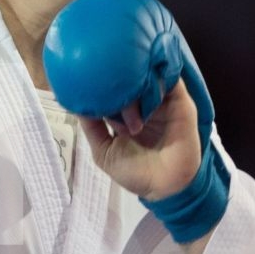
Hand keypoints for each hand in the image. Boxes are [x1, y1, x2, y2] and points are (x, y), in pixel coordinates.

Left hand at [78, 79, 203, 201]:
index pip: (111, 90)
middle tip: (103, 65)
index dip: (100, 81)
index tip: (85, 71)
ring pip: (148, 75)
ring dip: (136, 72)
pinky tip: (145, 69)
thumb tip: (76, 101)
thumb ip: (92, 127)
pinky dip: (158, 71)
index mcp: (124, 115)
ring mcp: (161, 101)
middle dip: (117, 73)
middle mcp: (142, 105)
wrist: (166, 187)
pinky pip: (170, 79)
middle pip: (129, 79)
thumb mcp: (104, 151)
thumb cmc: (135, 173)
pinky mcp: (179, 101)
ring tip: (123, 68)